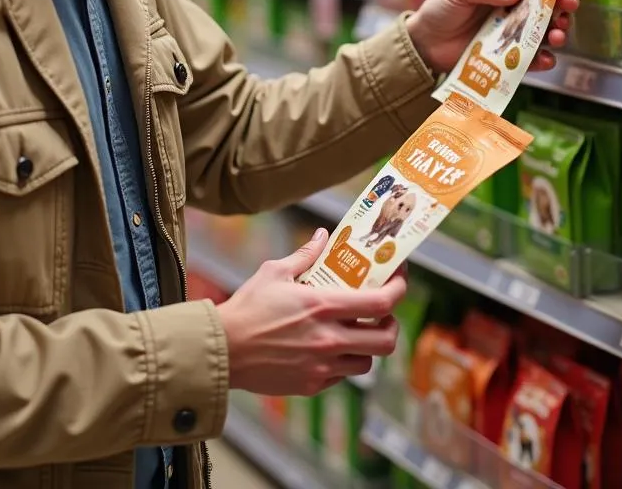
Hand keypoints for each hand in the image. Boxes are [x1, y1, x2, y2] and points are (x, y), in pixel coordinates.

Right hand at [216, 229, 405, 396]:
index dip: (399, 289)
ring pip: (367, 362)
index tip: (399, 277)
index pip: (381, 303)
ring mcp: (321, 366)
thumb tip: (323, 236)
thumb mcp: (275, 271)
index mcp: (323, 306)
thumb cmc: (247, 307)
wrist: (222, 349)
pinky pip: (342, 377)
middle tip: (382, 314)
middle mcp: (329, 339)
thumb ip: (305, 255)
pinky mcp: (311, 385)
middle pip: (386, 341)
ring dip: (368, 346)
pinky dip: (343, 362)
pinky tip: (330, 348)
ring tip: (356, 332)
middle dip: (392, 325)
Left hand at [405, 0, 578, 76]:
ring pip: (543, 28)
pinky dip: (542, 58)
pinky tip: (545, 59)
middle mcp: (512, 1)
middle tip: (566, 14)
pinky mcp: (509, 51)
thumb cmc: (440, 9)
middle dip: (561, 7)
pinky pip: (531, 55)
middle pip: (545, 1)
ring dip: (555, 32)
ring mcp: (512, 27)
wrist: (425, 44)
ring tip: (556, 37)